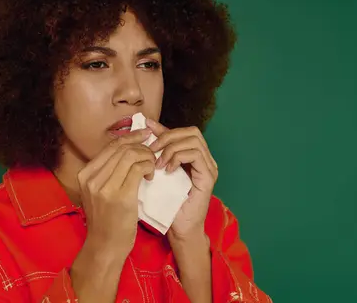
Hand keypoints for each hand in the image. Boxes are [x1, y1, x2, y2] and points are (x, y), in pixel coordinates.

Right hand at [76, 128, 155, 259]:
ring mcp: (105, 187)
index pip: (111, 146)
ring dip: (147, 156)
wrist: (105, 247)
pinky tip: (151, 175)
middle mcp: (91, 178)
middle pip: (121, 148)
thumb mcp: (98, 192)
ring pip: (131, 155)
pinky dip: (149, 167)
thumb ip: (108, 172)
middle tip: (154, 150)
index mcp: (85, 174)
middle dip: (141, 145)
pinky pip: (138, 169)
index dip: (130, 137)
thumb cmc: (106, 220)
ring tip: (153, 165)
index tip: (145, 135)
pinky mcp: (120, 196)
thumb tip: (127, 149)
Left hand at [145, 119, 217, 241]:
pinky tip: (167, 170)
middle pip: (191, 131)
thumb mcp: (159, 171)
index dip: (165, 129)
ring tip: (158, 163)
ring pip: (193, 140)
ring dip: (171, 148)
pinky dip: (178, 157)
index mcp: (195, 156)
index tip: (146, 131)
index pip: (183, 131)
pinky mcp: (208, 177)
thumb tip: (147, 127)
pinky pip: (196, 155)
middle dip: (168, 136)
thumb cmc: (167, 203)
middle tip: (151, 149)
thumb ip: (157, 151)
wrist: (179, 229)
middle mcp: (206, 159)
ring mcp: (209, 168)